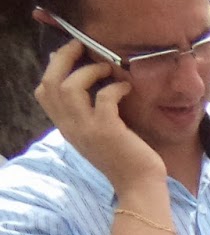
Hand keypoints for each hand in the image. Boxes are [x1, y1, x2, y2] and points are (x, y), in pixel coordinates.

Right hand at [33, 40, 164, 191]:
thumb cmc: (125, 159)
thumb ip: (87, 113)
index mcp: (67, 127)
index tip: (68, 58)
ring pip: (70, 87)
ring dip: (89, 71)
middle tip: (81, 46)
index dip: (52, 70)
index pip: (43, 93)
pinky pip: (103, 98)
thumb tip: (83, 84)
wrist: (140, 187)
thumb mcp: (97, 134)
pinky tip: (126, 88)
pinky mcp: (108, 130)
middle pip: (50, 84)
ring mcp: (87, 129)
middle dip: (63, 59)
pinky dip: (114, 87)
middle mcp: (71, 127)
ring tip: (108, 69)